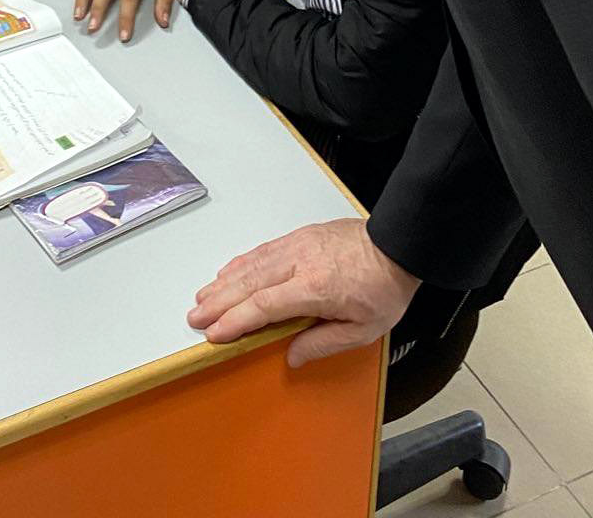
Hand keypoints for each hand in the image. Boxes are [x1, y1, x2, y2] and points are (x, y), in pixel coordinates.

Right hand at [189, 220, 418, 364]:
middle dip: (219, 301)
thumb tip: (291, 356)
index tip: (214, 333)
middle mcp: (300, 262)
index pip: (264, 305)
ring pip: (252, 264)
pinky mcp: (300, 236)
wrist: (397, 244)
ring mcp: (298, 245)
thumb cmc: (383, 288)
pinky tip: (229, 272)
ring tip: (203, 297)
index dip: (236, 320)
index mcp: (315, 287)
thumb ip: (323, 343)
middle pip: (249, 283)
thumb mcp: (363, 329)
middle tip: (195, 316)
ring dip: (225, 282)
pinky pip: (263, 250)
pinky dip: (242, 262)